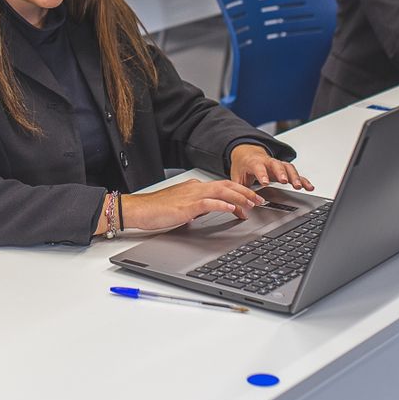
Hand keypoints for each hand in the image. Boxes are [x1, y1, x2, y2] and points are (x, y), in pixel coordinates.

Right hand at [120, 179, 266, 231]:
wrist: (139, 209)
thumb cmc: (156, 210)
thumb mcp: (181, 208)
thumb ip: (195, 208)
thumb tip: (206, 213)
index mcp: (194, 188)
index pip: (222, 187)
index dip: (239, 192)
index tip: (251, 200)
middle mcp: (195, 189)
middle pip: (226, 186)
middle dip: (245, 192)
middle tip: (260, 200)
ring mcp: (190, 196)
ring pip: (221, 192)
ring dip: (239, 198)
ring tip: (251, 205)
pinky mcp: (185, 206)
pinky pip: (208, 203)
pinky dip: (221, 205)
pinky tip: (231, 209)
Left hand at [228, 143, 313, 191]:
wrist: (248, 153)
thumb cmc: (243, 166)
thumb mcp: (237, 177)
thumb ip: (238, 189)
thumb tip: (237, 204)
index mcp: (254, 162)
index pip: (258, 167)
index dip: (262, 174)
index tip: (265, 182)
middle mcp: (268, 161)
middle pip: (276, 165)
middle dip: (281, 173)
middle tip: (285, 181)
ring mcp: (277, 165)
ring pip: (288, 168)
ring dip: (294, 176)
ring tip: (299, 186)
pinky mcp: (285, 169)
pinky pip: (296, 174)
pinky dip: (303, 180)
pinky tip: (309, 187)